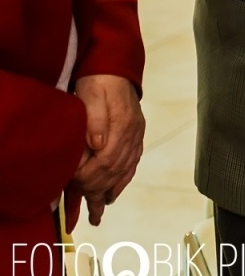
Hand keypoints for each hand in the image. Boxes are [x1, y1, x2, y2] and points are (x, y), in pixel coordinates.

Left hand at [70, 75, 144, 224]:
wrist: (115, 69)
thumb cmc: (98, 82)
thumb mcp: (91, 96)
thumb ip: (95, 120)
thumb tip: (98, 145)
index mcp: (123, 124)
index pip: (107, 159)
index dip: (91, 176)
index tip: (75, 185)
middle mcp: (133, 132)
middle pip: (116, 168)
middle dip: (99, 188)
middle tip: (85, 206)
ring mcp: (137, 134)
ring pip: (125, 169)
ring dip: (111, 189)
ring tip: (99, 207)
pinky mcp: (137, 135)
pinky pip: (133, 162)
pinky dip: (123, 180)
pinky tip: (114, 191)